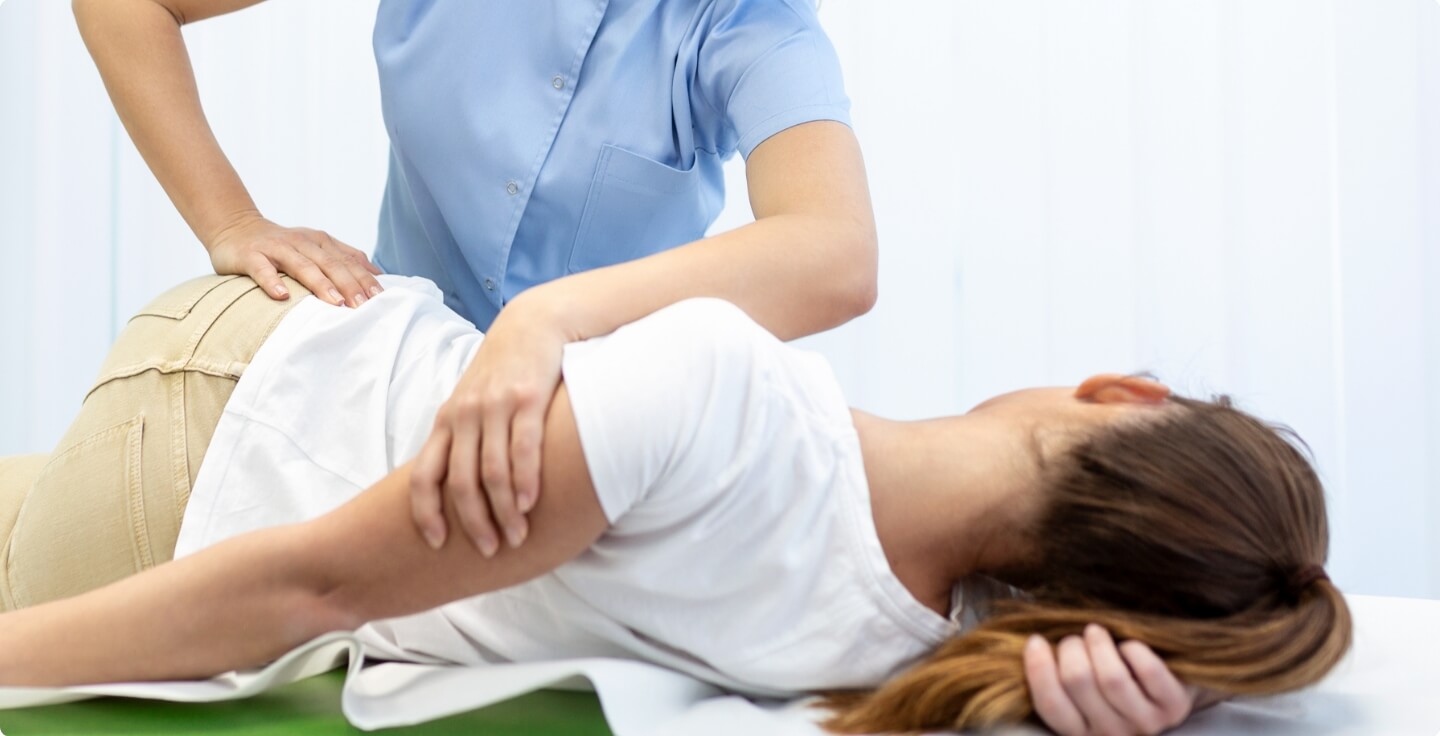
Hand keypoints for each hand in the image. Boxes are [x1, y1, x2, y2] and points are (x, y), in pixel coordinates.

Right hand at [207, 213, 383, 306]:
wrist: (236, 227)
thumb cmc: (282, 246)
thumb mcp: (316, 247)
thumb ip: (345, 258)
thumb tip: (377, 274)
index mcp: (320, 242)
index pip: (347, 261)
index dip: (364, 279)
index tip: (380, 299)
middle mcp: (301, 242)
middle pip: (330, 264)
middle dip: (349, 285)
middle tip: (363, 306)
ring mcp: (276, 248)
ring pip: (302, 266)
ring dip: (320, 284)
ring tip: (336, 302)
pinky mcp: (251, 256)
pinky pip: (262, 270)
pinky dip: (271, 282)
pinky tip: (282, 297)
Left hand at [410, 292, 568, 554]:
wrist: (532, 325)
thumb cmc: (503, 372)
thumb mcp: (472, 402)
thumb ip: (463, 439)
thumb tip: (457, 488)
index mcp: (446, 421)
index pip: (424, 475)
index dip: (425, 513)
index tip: (437, 543)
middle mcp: (465, 416)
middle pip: (460, 483)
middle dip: (473, 523)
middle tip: (488, 551)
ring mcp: (495, 407)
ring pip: (492, 472)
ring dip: (504, 511)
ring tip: (516, 537)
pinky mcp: (527, 399)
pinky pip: (523, 449)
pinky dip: (525, 481)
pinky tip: (531, 504)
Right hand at [1024, 624, 1195, 734]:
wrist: (1166, 688)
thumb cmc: (1111, 680)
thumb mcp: (1082, 689)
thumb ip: (1058, 677)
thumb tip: (1032, 646)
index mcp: (1081, 732)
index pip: (1051, 705)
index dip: (1038, 668)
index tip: (1036, 640)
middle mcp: (1111, 734)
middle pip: (1078, 682)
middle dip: (1070, 648)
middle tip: (1075, 638)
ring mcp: (1145, 723)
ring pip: (1112, 678)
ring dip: (1099, 644)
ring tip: (1095, 632)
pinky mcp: (1174, 707)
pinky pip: (1147, 670)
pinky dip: (1133, 649)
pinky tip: (1128, 645)